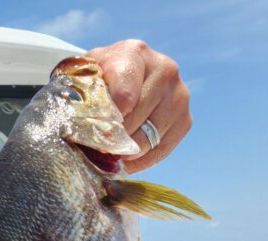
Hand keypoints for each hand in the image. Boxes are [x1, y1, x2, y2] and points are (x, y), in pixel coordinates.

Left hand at [86, 40, 190, 172]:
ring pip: (146, 139)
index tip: (94, 134)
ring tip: (106, 153)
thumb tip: (84, 136)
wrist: (119, 77)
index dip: (107, 122)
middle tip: (94, 148)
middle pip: (134, 120)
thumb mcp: (83, 78)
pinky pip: (160, 151)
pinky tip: (123, 159)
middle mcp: (164, 69)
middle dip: (111, 139)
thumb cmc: (97, 80)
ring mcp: (179, 95)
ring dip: (123, 152)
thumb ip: (82, 98)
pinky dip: (139, 161)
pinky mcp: (185, 120)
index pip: (124, 96)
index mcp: (134, 53)